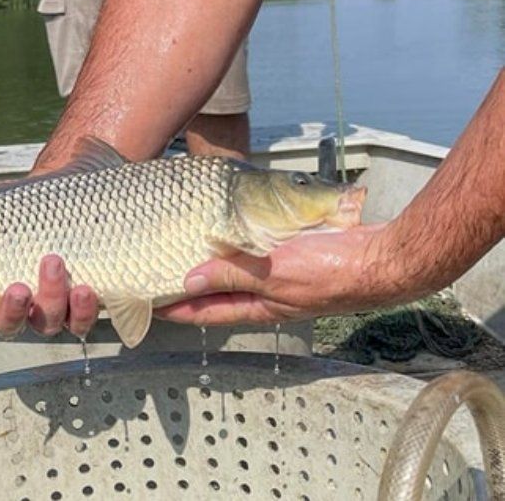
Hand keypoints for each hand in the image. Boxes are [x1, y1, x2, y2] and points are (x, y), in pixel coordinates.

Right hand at [0, 190, 98, 337]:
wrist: (75, 185)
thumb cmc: (24, 201)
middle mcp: (16, 301)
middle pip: (6, 324)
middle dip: (9, 309)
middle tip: (16, 287)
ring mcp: (50, 306)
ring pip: (45, 323)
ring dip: (48, 301)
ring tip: (54, 264)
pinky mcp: (80, 303)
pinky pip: (80, 320)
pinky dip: (81, 309)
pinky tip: (83, 288)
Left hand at [156, 224, 397, 326]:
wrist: (388, 257)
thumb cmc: (334, 271)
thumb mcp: (276, 274)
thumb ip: (233, 275)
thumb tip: (188, 282)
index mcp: (262, 307)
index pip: (208, 312)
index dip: (179, 309)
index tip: (149, 303)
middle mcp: (270, 294)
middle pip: (221, 291)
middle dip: (193, 285)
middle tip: (161, 269)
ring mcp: (285, 274)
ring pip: (240, 269)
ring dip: (215, 261)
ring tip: (187, 245)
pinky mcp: (298, 252)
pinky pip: (261, 249)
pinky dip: (241, 240)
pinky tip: (231, 225)